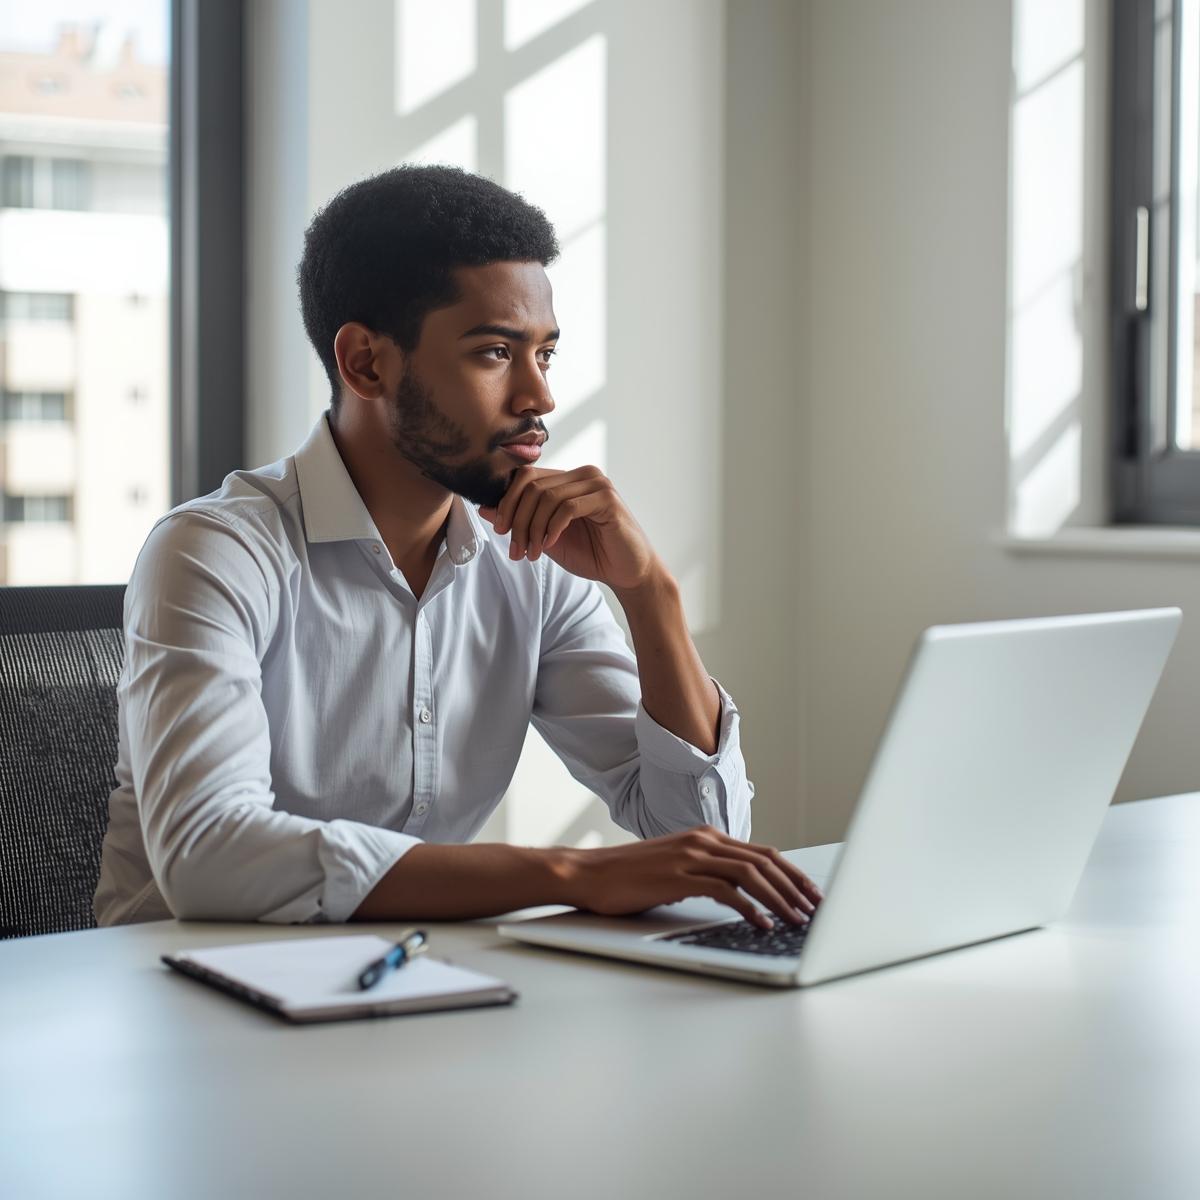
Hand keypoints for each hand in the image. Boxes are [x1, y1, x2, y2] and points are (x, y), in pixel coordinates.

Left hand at [479, 465, 658, 591]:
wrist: (627, 572)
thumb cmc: (592, 553)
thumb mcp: (546, 537)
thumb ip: (521, 520)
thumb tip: (484, 507)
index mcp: (568, 479)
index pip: (526, 476)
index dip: (507, 501)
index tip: (499, 530)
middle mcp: (583, 475)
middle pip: (532, 486)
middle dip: (517, 520)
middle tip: (515, 549)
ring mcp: (597, 484)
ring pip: (547, 497)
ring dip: (533, 529)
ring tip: (531, 553)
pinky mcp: (608, 499)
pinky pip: (568, 507)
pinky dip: (552, 528)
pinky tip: (550, 545)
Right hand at [559, 826, 824, 929]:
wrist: (589, 873)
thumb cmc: (628, 877)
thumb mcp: (675, 869)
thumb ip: (705, 873)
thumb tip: (737, 893)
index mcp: (706, 837)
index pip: (762, 853)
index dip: (792, 874)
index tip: (811, 893)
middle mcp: (703, 841)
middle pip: (765, 860)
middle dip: (795, 885)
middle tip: (816, 909)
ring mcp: (691, 856)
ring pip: (751, 873)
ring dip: (780, 898)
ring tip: (797, 919)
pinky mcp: (678, 876)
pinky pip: (725, 890)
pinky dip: (750, 907)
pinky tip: (762, 923)